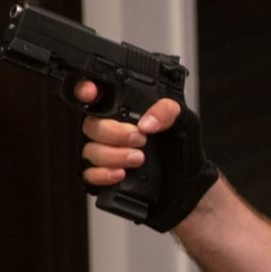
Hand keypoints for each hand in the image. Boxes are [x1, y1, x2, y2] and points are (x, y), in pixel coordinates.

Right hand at [75, 81, 217, 230]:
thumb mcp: (182, 123)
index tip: (90, 92)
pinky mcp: (103, 175)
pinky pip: (89, 174)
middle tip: (139, 139)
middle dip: (113, 133)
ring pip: (90, 151)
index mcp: (123, 112)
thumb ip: (166, 112)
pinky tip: (121, 174)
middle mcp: (109, 131)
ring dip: (112, 155)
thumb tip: (147, 122)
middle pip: (91, 126)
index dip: (85, 90)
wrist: (185, 181)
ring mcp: (104, 153)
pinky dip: (102, 174)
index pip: (96, 96)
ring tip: (138, 159)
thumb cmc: (180, 147)